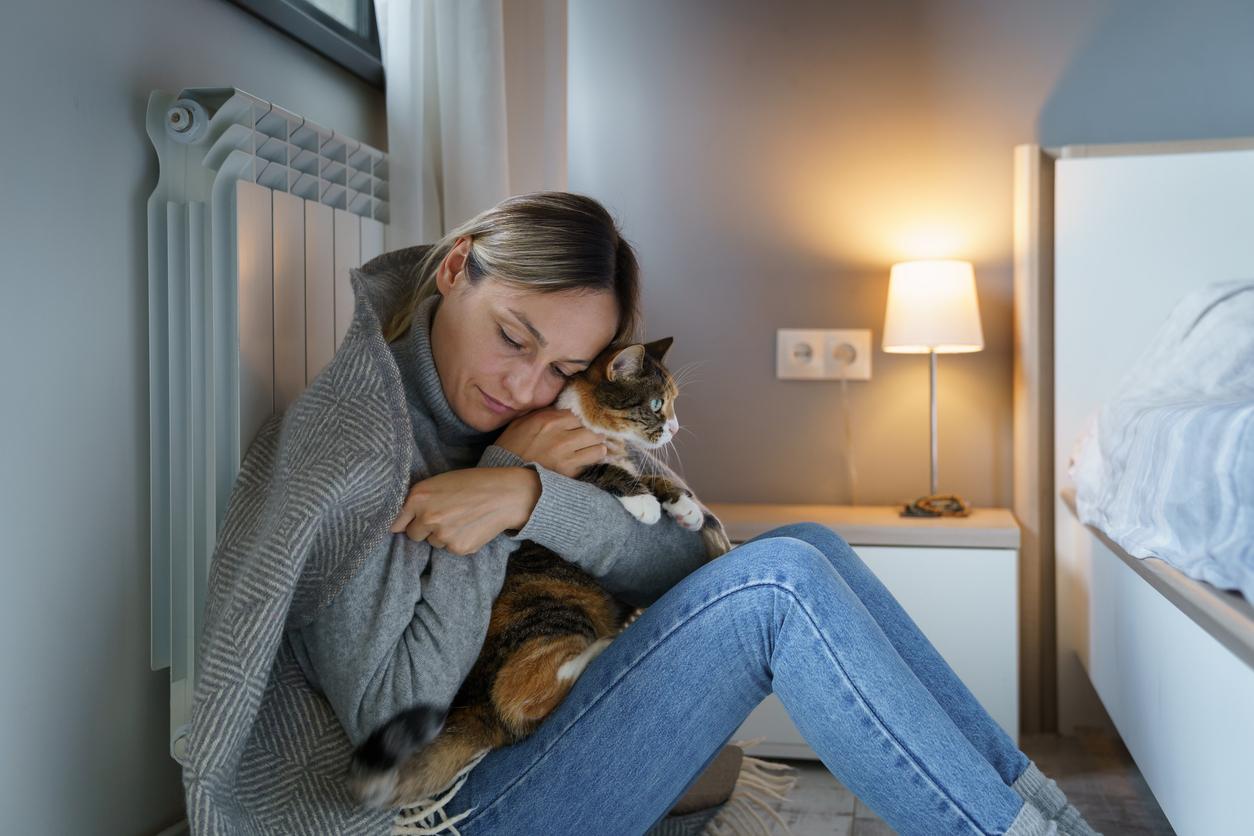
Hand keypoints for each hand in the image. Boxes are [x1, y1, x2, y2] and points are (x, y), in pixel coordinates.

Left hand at [390, 467, 540, 554]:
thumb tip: (401, 522)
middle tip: (445, 516)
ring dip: (443, 534)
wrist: (505, 494)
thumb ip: (419, 499)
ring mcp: (442, 535)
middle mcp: (426, 517)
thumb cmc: (473, 483)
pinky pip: (450, 548)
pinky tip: (471, 527)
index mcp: (418, 497)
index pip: (396, 522)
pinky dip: (459, 541)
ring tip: (462, 518)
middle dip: (425, 528)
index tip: (408, 524)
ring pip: (434, 542)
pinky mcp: (457, 548)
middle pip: (413, 535)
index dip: (404, 522)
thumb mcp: (440, 482)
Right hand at [493, 408, 608, 477]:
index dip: (580, 419)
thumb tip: (560, 409)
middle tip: (593, 434)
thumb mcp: (520, 423)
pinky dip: (594, 458)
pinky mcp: (569, 471)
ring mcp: (566, 454)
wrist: (507, 478)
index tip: (581, 423)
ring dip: (597, 445)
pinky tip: (591, 457)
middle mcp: (560, 436)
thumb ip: (542, 413)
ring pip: (597, 444)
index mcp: (548, 421)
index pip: (577, 414)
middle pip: (591, 428)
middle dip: (593, 431)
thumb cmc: (511, 449)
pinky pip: (592, 461)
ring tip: (595, 446)